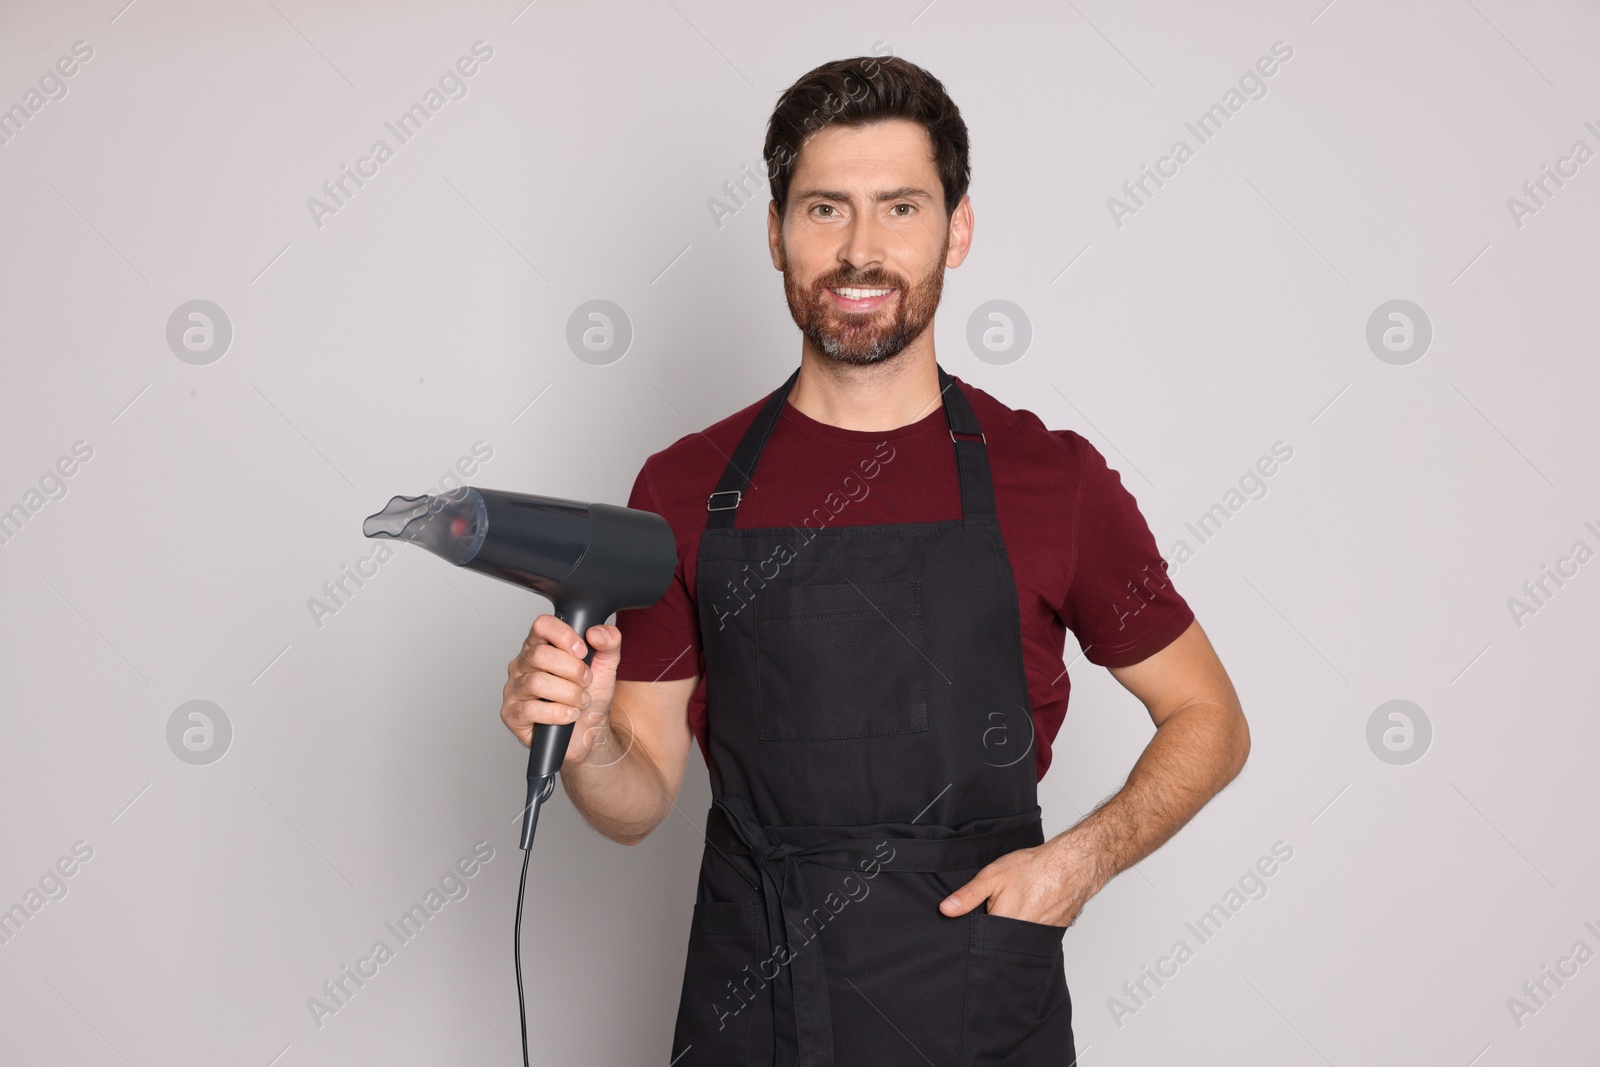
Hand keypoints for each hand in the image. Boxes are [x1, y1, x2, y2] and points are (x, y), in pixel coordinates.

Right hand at [500, 614, 621, 766]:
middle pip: (540, 655)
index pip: (542, 625)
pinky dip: (558, 713)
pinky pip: (531, 709)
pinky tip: (569, 715)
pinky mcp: (512, 714)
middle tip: (586, 681)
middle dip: (573, 670)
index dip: (563, 635)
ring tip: (581, 701)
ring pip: (537, 682)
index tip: (583, 651)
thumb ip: (609, 642)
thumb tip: (597, 633)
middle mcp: (523, 664)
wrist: (589, 732)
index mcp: (541, 645)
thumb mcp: (607, 666)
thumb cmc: (590, 696)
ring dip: (568, 693)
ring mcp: (514, 689)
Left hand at [938, 835, 1105, 926]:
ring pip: (1016, 939)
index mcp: (1001, 925)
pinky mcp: (1050, 934)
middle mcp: (1020, 937)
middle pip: (998, 941)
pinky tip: (1031, 908)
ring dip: (1012, 928)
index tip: (977, 916)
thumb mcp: (992, 876)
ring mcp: (1037, 938)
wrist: (1070, 866)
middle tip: (1001, 905)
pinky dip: (1029, 925)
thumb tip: (946, 910)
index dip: (975, 927)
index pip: (979, 938)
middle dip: (994, 929)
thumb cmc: (1033, 869)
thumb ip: (968, 896)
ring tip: (1018, 904)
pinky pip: (1032, 936)